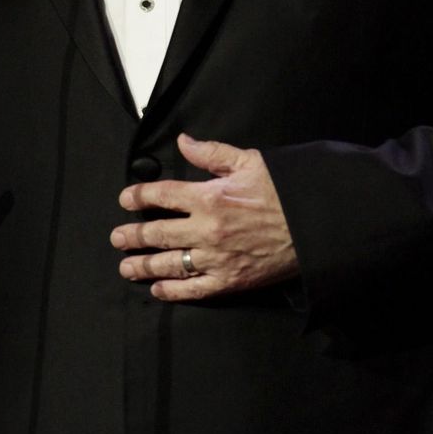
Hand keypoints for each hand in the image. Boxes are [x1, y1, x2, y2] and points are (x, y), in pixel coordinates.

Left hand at [111, 133, 298, 300]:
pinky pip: (195, 289)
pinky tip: (158, 290)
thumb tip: (183, 141)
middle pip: (159, 233)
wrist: (315, 225)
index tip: (125, 200)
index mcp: (209, 197)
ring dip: (144, 266)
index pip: (163, 195)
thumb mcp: (248, 161)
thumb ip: (211, 153)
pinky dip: (173, 291)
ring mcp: (217, 258)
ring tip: (126, 267)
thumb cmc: (283, 190)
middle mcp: (207, 229)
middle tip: (117, 238)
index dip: (140, 196)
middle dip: (134, 236)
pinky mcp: (230, 280)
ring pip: (171, 264)